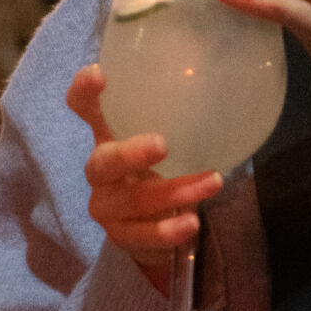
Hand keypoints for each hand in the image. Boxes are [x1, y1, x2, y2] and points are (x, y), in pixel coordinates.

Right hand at [72, 64, 222, 297]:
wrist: (156, 228)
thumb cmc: (162, 169)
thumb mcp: (171, 138)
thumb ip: (184, 114)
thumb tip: (226, 75)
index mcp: (109, 136)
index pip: (84, 109)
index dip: (84, 91)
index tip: (100, 74)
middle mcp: (100, 171)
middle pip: (102, 162)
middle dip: (130, 154)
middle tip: (162, 144)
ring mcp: (107, 206)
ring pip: (132, 201)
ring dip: (174, 190)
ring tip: (213, 182)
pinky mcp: (121, 236)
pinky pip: (143, 235)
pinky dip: (168, 230)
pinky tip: (192, 222)